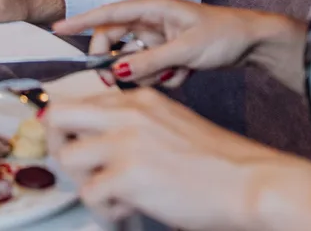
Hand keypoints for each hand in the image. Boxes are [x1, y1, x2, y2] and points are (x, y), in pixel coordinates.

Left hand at [43, 88, 310, 229]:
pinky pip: (89, 195)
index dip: (67, 128)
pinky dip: (105, 210)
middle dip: (57, 146)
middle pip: (56, 116)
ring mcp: (126, 141)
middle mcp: (127, 113)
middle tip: (79, 171)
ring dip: (85, 185)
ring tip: (114, 199)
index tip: (70, 146)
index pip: (79, 100)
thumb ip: (136, 127)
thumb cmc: (221, 164)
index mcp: (139, 100)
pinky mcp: (128, 174)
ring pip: (67, 158)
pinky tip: (130, 211)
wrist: (254, 183)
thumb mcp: (172, 126)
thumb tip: (100, 143)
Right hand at [53, 0, 277, 88]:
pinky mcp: (167, 51)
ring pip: (135, 60)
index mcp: (152, 8)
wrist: (252, 42)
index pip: (108, 14)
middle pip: (116, 41)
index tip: (58, 29)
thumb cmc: (222, 35)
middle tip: (120, 83)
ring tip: (178, 73)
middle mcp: (151, 20)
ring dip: (150, 73)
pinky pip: (151, 69)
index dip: (81, 21)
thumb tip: (117, 71)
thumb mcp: (184, 50)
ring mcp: (159, 37)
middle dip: (120, 63)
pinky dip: (165, 76)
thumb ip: (149, 61)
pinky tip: (187, 73)